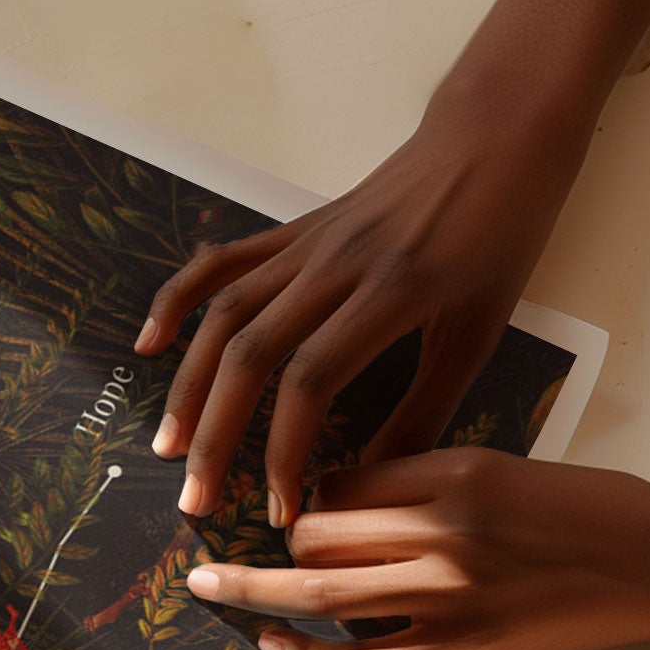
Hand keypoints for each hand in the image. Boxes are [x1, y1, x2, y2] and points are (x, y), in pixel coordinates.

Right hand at [137, 94, 584, 522]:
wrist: (493, 138)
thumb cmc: (499, 236)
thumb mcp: (479, 331)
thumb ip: (425, 409)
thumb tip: (375, 482)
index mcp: (390, 292)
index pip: (311, 382)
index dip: (284, 452)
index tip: (281, 510)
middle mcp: (335, 265)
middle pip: (250, 355)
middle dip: (216, 436)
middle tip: (197, 499)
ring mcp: (305, 243)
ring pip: (224, 316)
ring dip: (189, 386)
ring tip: (169, 446)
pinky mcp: (292, 230)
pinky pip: (221, 264)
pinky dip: (178, 301)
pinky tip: (149, 344)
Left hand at [184, 450, 649, 649]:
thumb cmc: (594, 507)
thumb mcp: (503, 465)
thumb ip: (426, 478)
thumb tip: (348, 495)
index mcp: (451, 472)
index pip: (340, 480)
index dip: (309, 494)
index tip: (297, 503)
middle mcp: (439, 532)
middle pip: (317, 533)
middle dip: (276, 542)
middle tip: (240, 545)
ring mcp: (447, 595)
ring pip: (322, 593)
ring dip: (255, 591)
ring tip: (207, 586)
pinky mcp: (460, 647)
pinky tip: (272, 642)